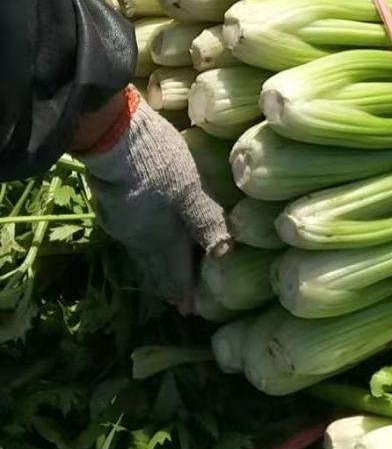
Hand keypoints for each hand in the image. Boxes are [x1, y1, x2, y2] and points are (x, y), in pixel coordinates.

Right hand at [81, 88, 231, 308]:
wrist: (113, 138)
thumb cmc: (159, 164)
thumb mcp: (191, 191)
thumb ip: (206, 221)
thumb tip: (225, 254)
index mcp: (163, 238)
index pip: (177, 271)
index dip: (185, 289)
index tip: (190, 309)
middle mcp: (139, 239)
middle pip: (155, 268)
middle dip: (168, 285)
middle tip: (175, 302)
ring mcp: (120, 224)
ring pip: (139, 254)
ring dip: (151, 269)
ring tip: (158, 280)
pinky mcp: (109, 207)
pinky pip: (129, 238)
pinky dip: (139, 248)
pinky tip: (139, 242)